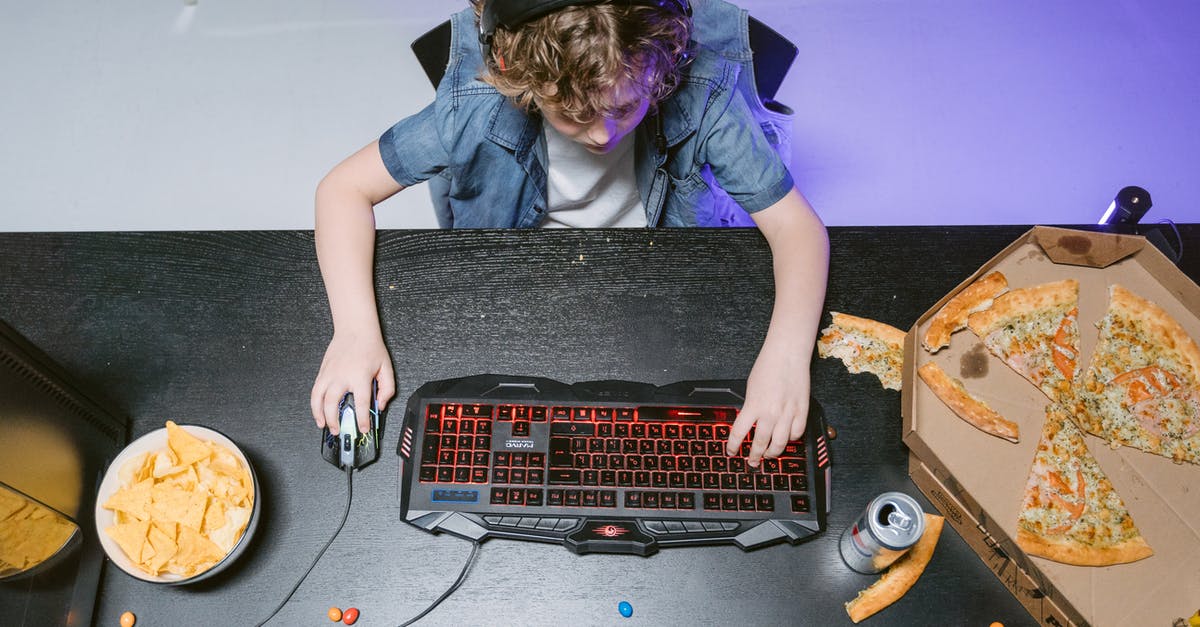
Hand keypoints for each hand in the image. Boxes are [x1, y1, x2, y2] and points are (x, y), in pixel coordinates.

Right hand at [310, 330, 394, 434]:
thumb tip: (380, 405)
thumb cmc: (370, 347)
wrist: (355, 330)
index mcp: (360, 377)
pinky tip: (317, 411)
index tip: (363, 429)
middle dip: (334, 421)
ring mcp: (329, 374)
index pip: (361, 403)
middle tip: (339, 431)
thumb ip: (387, 389)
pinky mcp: (322, 372)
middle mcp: (342, 376)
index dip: (362, 420)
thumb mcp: (386, 368)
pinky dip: (314, 404)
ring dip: (319, 414)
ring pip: (318, 398)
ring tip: (323, 425)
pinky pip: (315, 391)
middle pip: (333, 404)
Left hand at [725, 341, 810, 466]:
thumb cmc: (767, 367)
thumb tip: (749, 423)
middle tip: (752, 462)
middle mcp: (770, 412)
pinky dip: (791, 439)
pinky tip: (787, 439)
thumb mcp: (750, 389)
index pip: (739, 433)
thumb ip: (750, 407)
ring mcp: (787, 413)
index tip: (731, 452)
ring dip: (773, 453)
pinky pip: (797, 433)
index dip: (733, 446)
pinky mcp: (802, 410)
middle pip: (760, 443)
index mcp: (753, 406)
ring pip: (780, 444)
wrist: (787, 354)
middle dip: (754, 456)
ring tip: (769, 455)